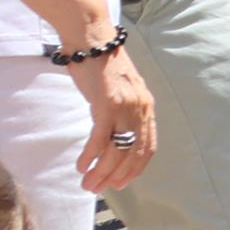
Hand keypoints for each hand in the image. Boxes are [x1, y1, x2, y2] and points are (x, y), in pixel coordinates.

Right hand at [74, 49, 152, 191]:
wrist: (93, 40)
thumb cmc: (101, 65)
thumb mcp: (119, 91)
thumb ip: (121, 111)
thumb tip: (112, 134)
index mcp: (146, 106)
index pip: (148, 145)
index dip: (136, 167)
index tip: (122, 182)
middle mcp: (141, 108)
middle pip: (133, 152)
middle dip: (118, 175)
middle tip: (101, 189)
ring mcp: (125, 107)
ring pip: (116, 150)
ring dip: (101, 171)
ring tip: (88, 184)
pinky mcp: (106, 104)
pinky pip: (100, 138)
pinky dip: (91, 156)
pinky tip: (81, 166)